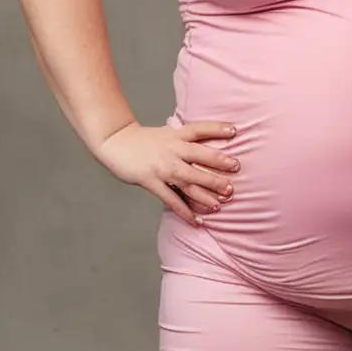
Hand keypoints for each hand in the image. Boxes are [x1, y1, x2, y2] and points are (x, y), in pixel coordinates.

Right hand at [96, 119, 238, 224]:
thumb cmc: (144, 140)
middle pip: (200, 156)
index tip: (235, 131)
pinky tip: (196, 221)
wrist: (115, 142)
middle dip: (220, 164)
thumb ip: (185, 140)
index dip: (218, 129)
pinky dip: (185, 211)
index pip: (200, 129)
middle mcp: (172, 150)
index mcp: (176, 135)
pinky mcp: (151, 181)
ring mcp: (162, 167)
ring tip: (221, 203)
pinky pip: (171, 199)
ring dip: (207, 192)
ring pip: (189, 180)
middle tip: (236, 170)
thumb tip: (208, 145)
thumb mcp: (166, 133)